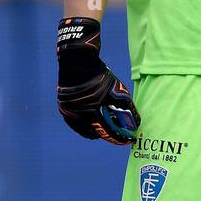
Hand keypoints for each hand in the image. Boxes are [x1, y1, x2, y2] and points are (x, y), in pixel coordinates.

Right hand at [56, 17, 139, 144]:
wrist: (77, 60)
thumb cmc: (99, 76)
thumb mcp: (116, 91)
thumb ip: (127, 108)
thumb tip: (136, 122)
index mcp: (90, 114)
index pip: (107, 132)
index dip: (119, 138)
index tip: (127, 140)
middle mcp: (77, 116)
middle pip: (94, 133)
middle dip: (106, 134)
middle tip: (116, 131)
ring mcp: (68, 112)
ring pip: (82, 129)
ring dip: (94, 129)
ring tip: (104, 125)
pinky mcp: (63, 106)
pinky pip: (74, 121)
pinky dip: (84, 123)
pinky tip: (92, 118)